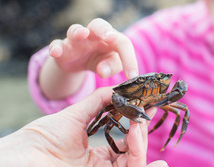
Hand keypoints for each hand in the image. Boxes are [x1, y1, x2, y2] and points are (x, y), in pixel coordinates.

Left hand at [0, 87, 166, 166]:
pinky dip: (142, 163)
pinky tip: (155, 159)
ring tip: (138, 128)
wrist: (23, 156)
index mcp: (99, 153)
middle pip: (134, 152)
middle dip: (141, 134)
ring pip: (135, 163)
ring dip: (142, 146)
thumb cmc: (43, 137)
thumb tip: (121, 87)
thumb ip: (100, 101)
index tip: (147, 107)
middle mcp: (103, 165)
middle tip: (141, 117)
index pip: (127, 141)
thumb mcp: (75, 115)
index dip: (137, 125)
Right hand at [49, 18, 137, 78]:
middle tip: (111, 38)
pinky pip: (56, 44)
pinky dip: (56, 47)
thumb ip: (111, 67)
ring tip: (82, 34)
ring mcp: (76, 40)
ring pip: (75, 29)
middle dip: (105, 30)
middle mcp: (94, 35)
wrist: (79, 62)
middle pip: (99, 24)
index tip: (132, 76)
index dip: (129, 59)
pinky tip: (56, 52)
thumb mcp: (110, 65)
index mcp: (111, 38)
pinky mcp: (62, 48)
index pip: (123, 43)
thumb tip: (103, 71)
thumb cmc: (102, 61)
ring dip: (79, 31)